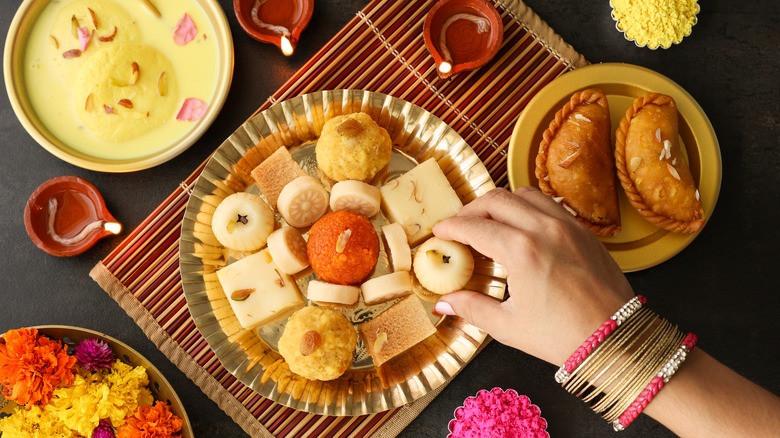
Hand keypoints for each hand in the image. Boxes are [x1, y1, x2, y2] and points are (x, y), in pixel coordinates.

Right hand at [432, 187, 633, 364]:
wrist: (617, 340)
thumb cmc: (562, 337)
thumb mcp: (509, 326)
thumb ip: (472, 308)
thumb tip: (444, 302)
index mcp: (521, 252)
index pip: (474, 227)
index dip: (451, 227)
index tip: (439, 232)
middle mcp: (544, 229)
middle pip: (496, 199)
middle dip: (472, 209)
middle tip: (460, 226)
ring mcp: (568, 226)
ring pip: (525, 194)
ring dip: (501, 203)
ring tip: (490, 222)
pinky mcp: (584, 231)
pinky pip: (550, 204)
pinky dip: (528, 207)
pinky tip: (522, 227)